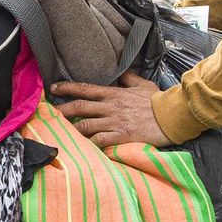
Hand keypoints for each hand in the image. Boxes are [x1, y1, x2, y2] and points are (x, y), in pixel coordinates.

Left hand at [53, 73, 172, 148]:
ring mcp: (115, 121)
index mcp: (114, 93)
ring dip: (71, 130)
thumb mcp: (143, 84)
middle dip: (62, 110)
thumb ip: (129, 79)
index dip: (67, 88)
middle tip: (48, 114)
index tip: (53, 89)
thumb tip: (122, 73)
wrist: (172, 114)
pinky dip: (89, 144)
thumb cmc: (158, 100)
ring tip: (60, 133)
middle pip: (79, 107)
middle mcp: (111, 106)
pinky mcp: (122, 136)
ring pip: (85, 125)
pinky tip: (81, 148)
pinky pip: (100, 141)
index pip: (85, 88)